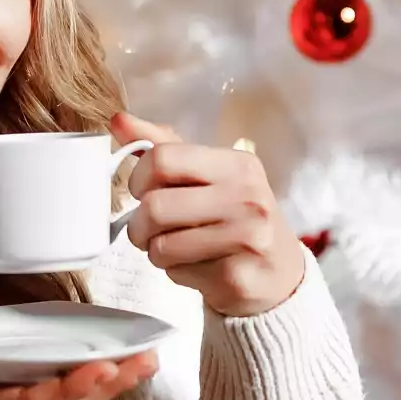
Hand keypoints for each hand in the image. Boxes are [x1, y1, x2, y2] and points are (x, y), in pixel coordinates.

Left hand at [112, 112, 306, 318]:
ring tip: (174, 249)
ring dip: (155, 251)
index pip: (162, 159)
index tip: (141, 192)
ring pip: (160, 245)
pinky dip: (176, 272)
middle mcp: (247, 198)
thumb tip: (120, 121)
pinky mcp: (237, 278)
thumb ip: (166, 149)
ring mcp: (246, 239)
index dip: (137, 178)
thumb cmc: (237, 219)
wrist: (280, 273)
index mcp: (238, 164)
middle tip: (147, 230)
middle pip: (155, 206)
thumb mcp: (210, 177)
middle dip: (138, 224)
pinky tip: (198, 266)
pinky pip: (177, 273)